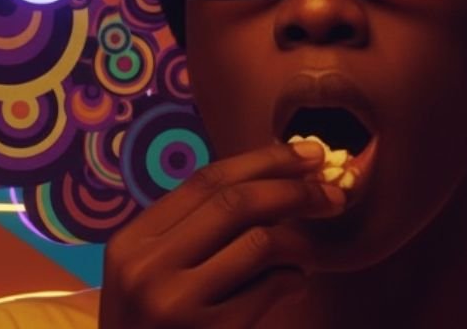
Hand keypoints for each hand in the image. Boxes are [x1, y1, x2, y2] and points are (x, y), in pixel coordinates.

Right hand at [98, 141, 344, 328]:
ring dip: (299, 240)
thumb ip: (195, 230)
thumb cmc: (151, 326)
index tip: (308, 154)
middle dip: (294, 190)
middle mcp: (148, 266)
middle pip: (235, 202)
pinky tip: (293, 282)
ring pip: (258, 242)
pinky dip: (291, 279)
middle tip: (333, 191)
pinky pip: (268, 288)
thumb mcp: (151, 273)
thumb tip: (273, 180)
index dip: (264, 161)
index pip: (206, 180)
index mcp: (133, 240)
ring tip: (309, 248)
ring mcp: (175, 303)